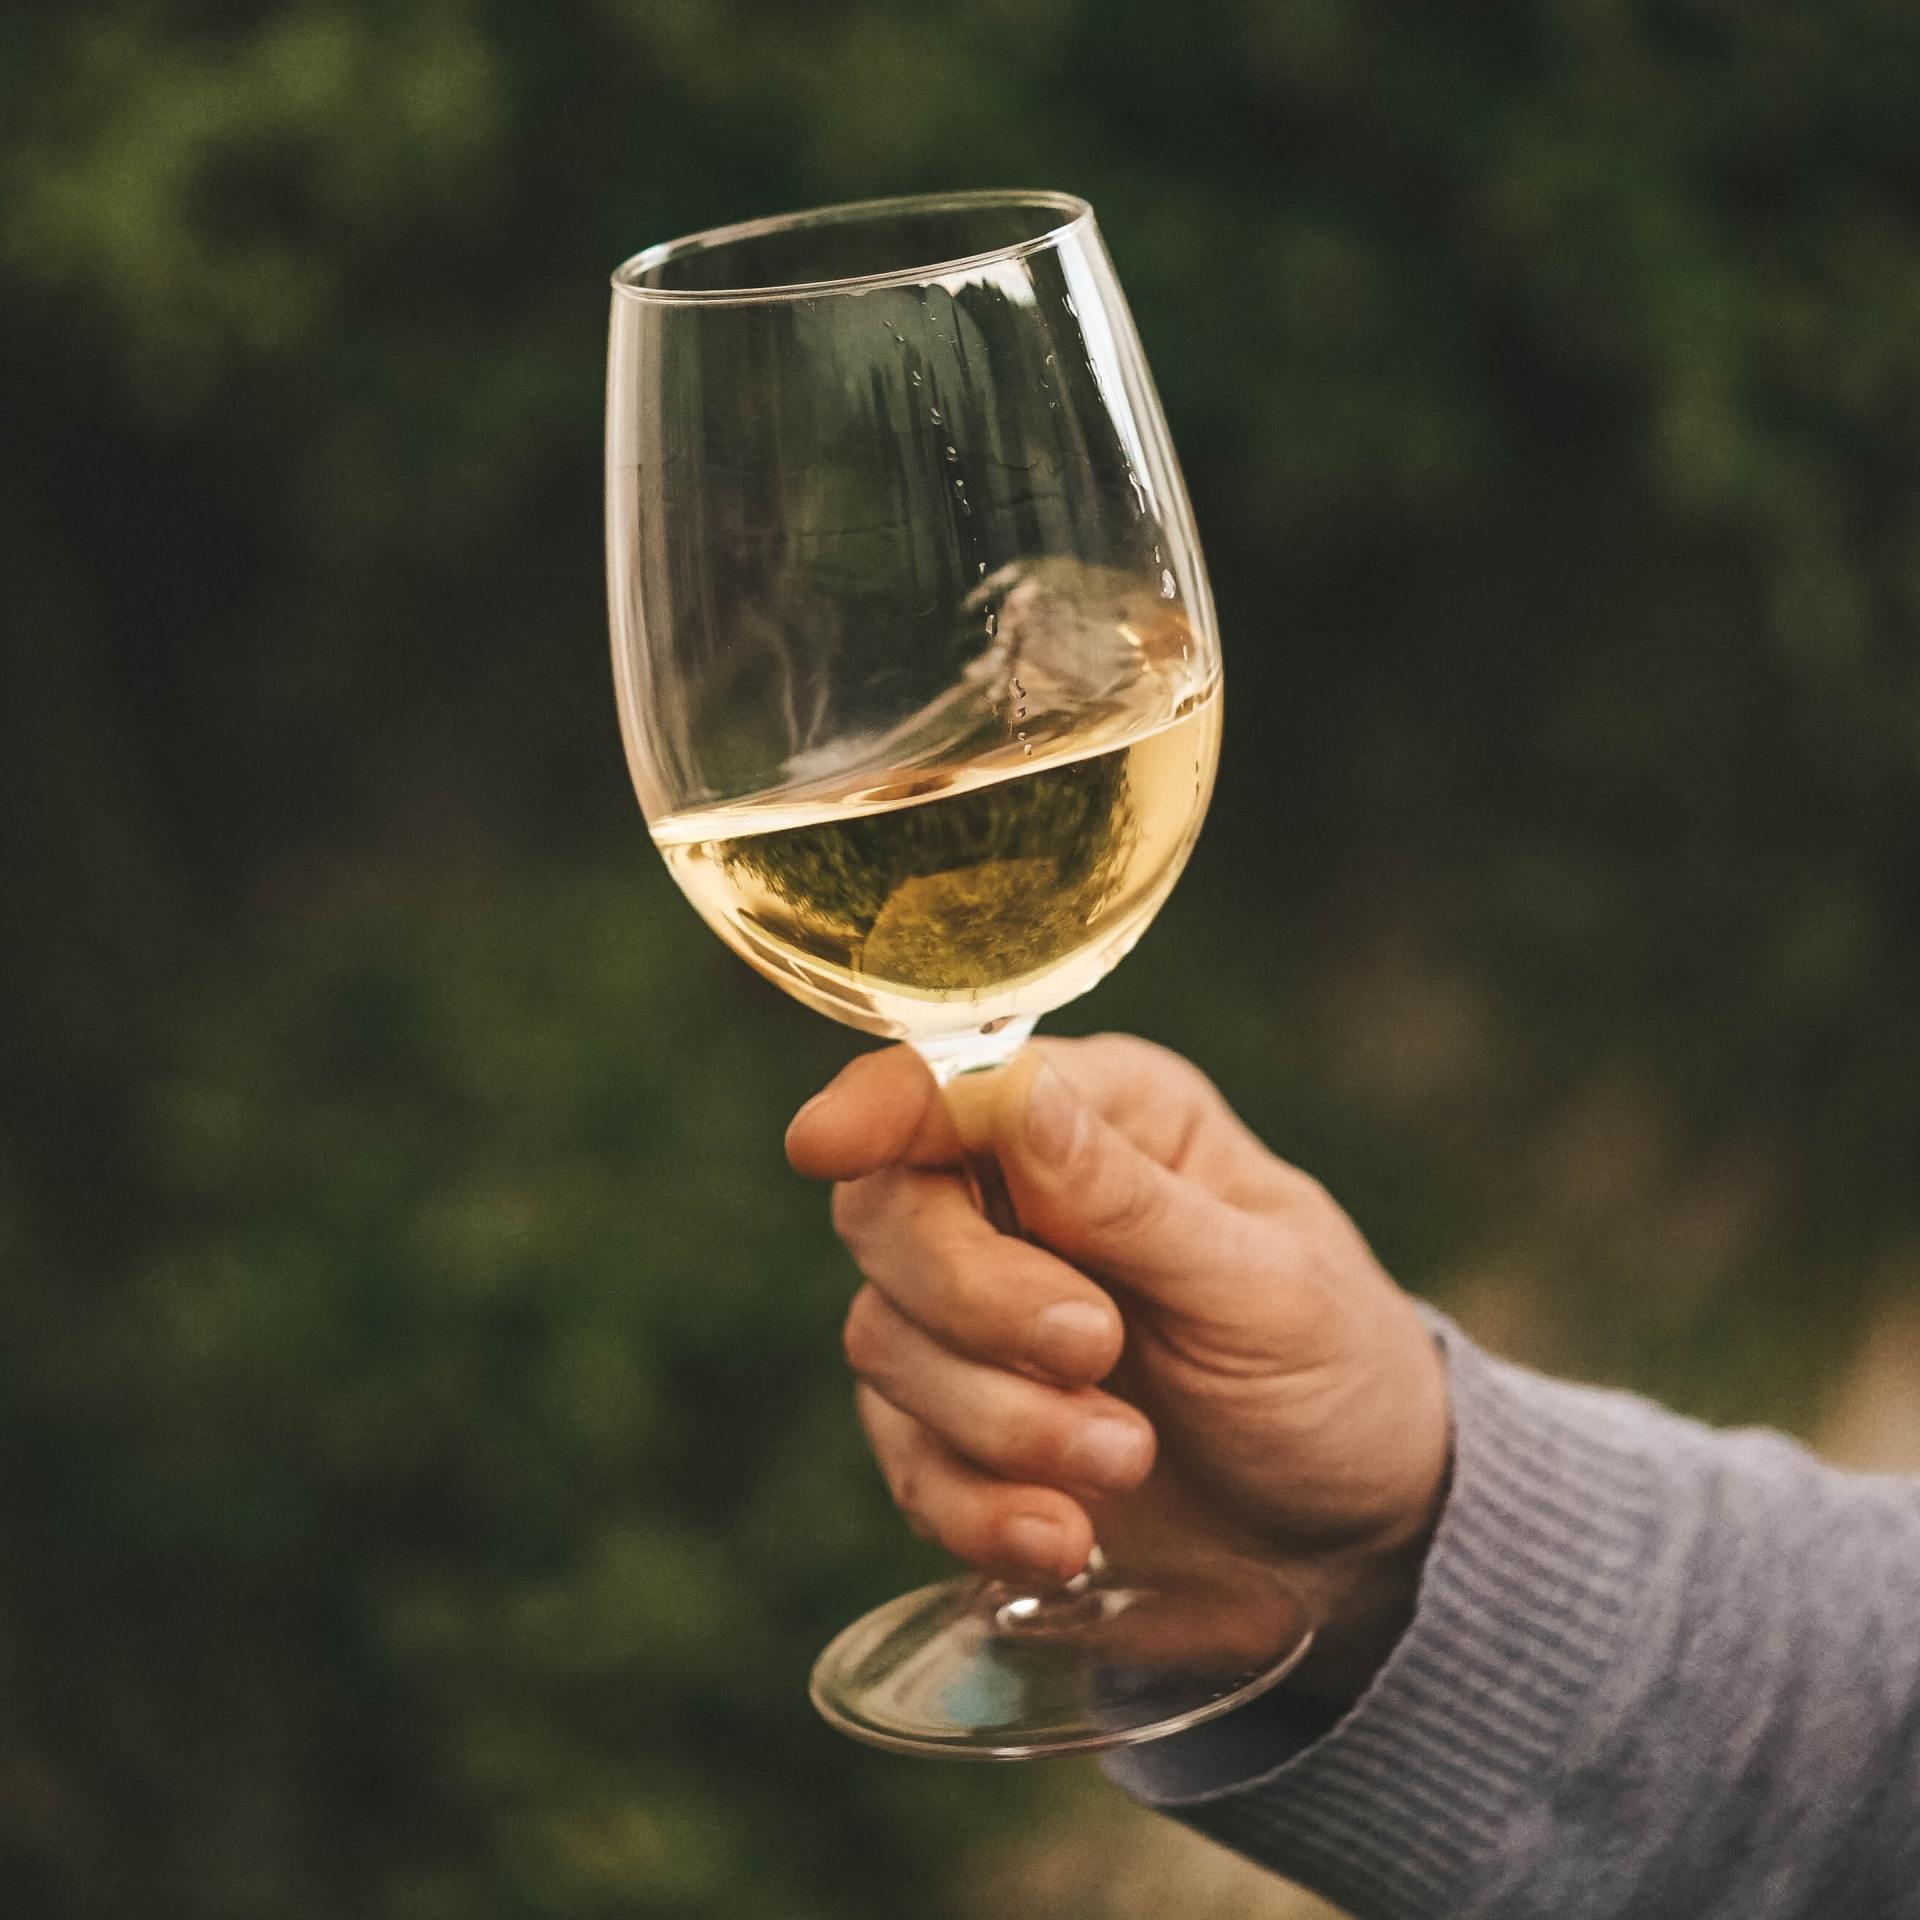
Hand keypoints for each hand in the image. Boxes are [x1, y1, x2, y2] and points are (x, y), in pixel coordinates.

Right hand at [786, 1035, 1451, 1699]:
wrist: (1353, 1534)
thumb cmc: (1333, 1368)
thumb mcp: (1264, 1281)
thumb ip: (1129, 1196)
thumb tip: (1012, 1087)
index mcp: (1106, 1117)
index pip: (953, 1084)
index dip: (877, 1106)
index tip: (819, 1145)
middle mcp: (1021, 1199)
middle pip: (888, 1210)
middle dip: (974, 1297)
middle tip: (1096, 1352)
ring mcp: (979, 1319)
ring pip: (884, 1339)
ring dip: (999, 1418)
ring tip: (1128, 1458)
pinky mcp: (963, 1430)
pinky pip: (904, 1456)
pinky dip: (973, 1505)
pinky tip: (1064, 1542)